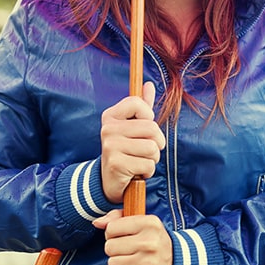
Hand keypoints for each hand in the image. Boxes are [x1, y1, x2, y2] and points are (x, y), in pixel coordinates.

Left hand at [94, 209, 172, 264]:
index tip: (123, 236)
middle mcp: (150, 241)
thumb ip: (118, 218)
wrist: (177, 262)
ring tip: (130, 261)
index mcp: (150, 223)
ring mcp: (149, 262)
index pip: (112, 228)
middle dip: (114, 250)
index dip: (113, 233)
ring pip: (112, 264)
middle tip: (127, 250)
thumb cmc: (152, 240)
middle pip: (109, 247)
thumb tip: (97, 223)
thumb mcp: (142, 223)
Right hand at [101, 82, 165, 203]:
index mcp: (111, 116)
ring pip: (152, 147)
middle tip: (144, 150)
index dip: (149, 116)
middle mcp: (107, 129)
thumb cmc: (126, 149)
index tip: (144, 126)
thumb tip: (149, 84)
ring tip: (139, 160)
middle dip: (156, 142)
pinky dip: (147, 171)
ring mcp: (110, 146)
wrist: (109, 180)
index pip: (138, 103)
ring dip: (152, 158)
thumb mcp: (133, 126)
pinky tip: (135, 171)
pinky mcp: (116, 164)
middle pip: (151, 127)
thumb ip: (142, 105)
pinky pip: (148, 164)